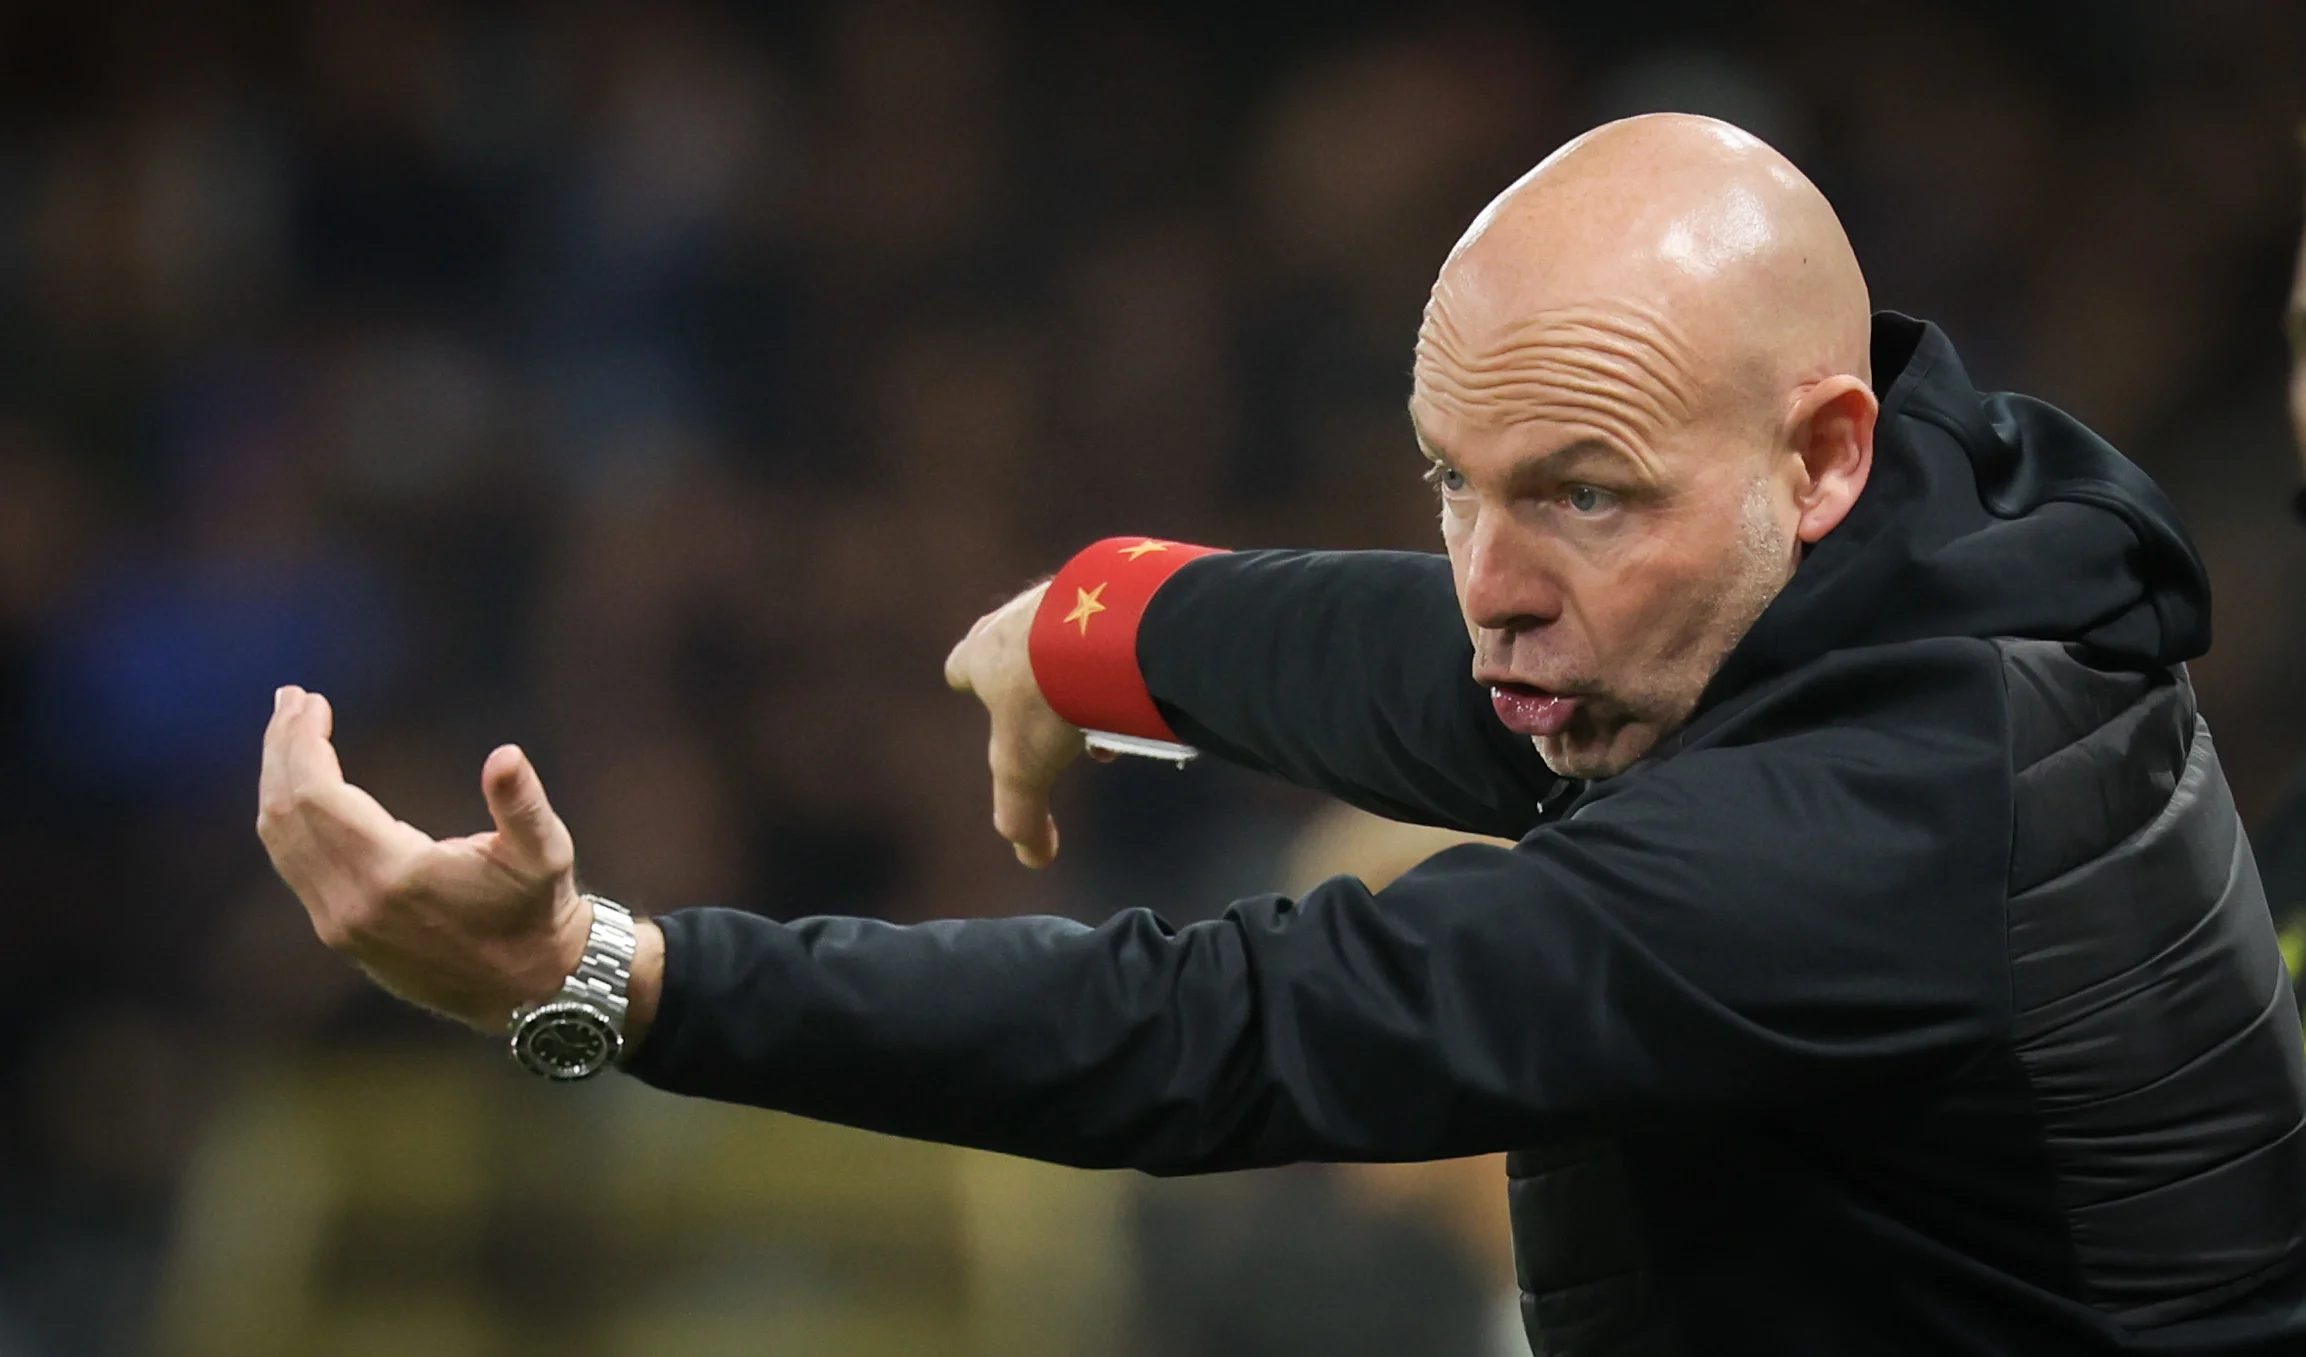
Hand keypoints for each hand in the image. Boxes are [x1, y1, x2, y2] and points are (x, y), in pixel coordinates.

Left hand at [256, 685, 594, 1030]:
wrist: (529, 987)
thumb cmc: (539, 910)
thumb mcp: (545, 851)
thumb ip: (521, 802)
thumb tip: (505, 755)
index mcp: (392, 875)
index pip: (316, 796)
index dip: (304, 742)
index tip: (309, 699)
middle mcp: (351, 903)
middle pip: (284, 813)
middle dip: (281, 750)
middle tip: (291, 700)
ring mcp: (339, 924)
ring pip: (280, 842)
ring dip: (277, 782)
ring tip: (291, 734)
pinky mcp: (340, 935)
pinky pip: (293, 865)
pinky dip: (287, 818)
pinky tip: (303, 790)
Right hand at [943, 583, 1111, 867]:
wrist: (1102, 627)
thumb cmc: (1049, 694)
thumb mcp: (1025, 770)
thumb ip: (1022, 817)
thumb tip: (1033, 859)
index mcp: (984, 654)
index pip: (962, 664)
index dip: (967, 679)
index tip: (970, 688)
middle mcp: (1019, 618)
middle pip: (1017, 648)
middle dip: (1037, 685)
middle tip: (1063, 721)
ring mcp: (1064, 595)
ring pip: (1068, 638)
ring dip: (1085, 673)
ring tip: (1112, 710)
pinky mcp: (1109, 586)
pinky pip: (1111, 621)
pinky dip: (1119, 649)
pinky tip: (1140, 678)